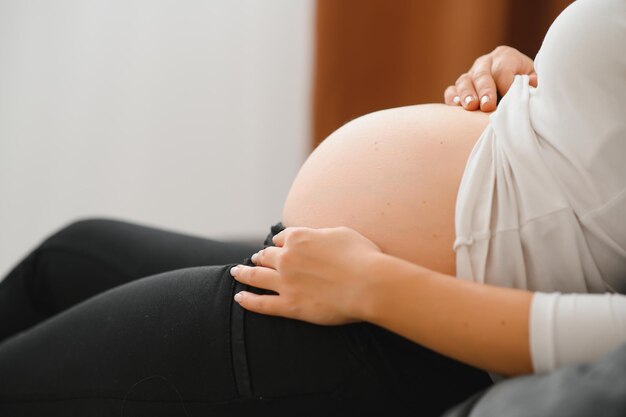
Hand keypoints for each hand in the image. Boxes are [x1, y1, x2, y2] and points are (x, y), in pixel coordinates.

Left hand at [229, 226, 381, 324]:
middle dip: (260, 256)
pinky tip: (239, 298)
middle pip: (266, 255)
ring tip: (236, 273)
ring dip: (244, 273)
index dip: (279, 242)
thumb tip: (315, 237)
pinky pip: (262, 303)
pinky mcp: (289, 305)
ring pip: (256, 276)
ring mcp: (285, 282)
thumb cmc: (361, 256)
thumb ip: (321, 234)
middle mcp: (287, 257)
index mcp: (299, 237)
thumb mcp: (341, 233)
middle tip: (254, 259)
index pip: (282, 237)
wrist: (368, 284)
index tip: (278, 245)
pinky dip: (248, 300)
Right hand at [444, 45, 537, 111]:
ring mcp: (470, 75)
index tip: (511, 99)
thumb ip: (534, 81)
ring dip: (466, 94)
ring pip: (464, 81)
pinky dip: (452, 98)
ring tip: (470, 106)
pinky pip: (451, 91)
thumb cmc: (526, 84)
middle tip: (487, 105)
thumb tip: (530, 84)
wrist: (514, 87)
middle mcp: (485, 63)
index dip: (507, 85)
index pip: (503, 69)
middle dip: (485, 90)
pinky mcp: (459, 88)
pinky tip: (456, 106)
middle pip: (482, 74)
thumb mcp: (535, 79)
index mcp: (505, 56)